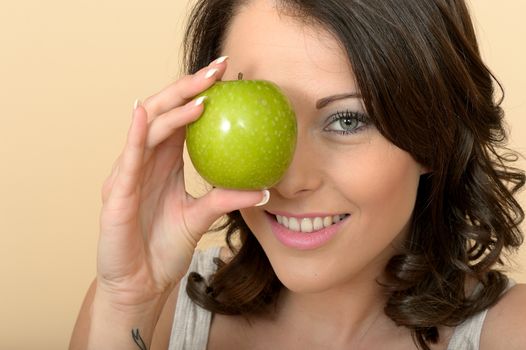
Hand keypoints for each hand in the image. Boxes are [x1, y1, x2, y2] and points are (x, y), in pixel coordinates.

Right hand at [95, 57, 267, 308]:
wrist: (141, 284)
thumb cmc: (163, 248)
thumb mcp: (201, 218)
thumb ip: (225, 199)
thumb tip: (265, 188)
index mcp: (163, 163)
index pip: (181, 120)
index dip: (200, 95)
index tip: (227, 76)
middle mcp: (144, 161)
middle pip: (164, 114)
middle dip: (188, 87)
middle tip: (217, 68)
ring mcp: (127, 175)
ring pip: (147, 130)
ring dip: (171, 106)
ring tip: (197, 88)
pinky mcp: (115, 194)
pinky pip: (127, 160)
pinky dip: (134, 135)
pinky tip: (143, 113)